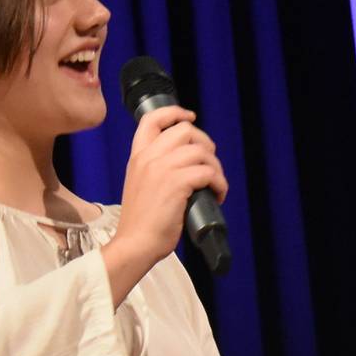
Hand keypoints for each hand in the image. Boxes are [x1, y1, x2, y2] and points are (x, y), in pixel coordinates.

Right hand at [102, 105, 226, 302]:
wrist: (135, 243)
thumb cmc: (142, 222)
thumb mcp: (141, 184)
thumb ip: (155, 168)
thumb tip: (186, 161)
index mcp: (137, 156)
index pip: (152, 119)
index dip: (175, 112)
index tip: (190, 117)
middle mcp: (148, 157)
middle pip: (185, 130)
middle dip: (205, 144)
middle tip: (209, 164)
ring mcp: (161, 168)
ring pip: (201, 151)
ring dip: (216, 167)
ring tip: (215, 185)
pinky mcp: (176, 183)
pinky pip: (209, 172)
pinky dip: (220, 183)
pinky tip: (218, 195)